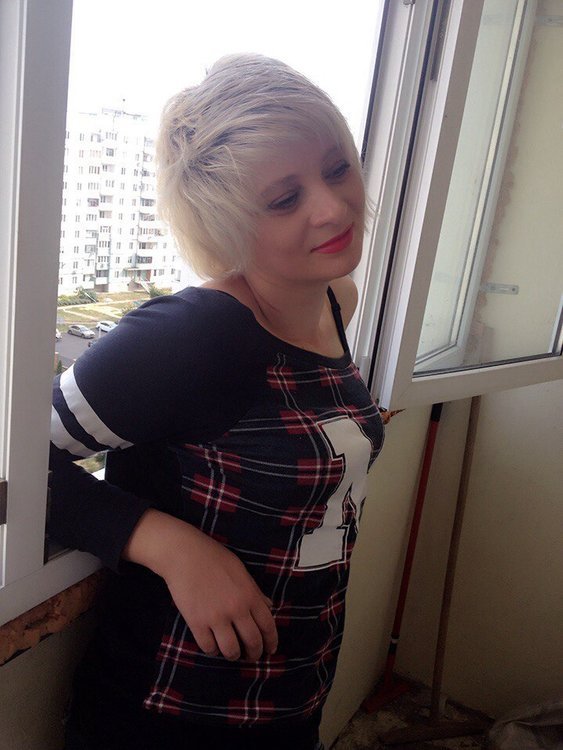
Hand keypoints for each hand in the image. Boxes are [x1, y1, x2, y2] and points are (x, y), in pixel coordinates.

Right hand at [123, 510, 277, 660]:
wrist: (184, 554)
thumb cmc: (214, 558)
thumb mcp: (241, 570)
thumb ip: (255, 591)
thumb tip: (269, 607)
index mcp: (249, 595)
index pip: (268, 626)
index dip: (271, 642)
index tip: (270, 650)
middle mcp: (236, 609)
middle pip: (252, 642)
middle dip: (254, 654)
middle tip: (251, 656)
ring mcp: (216, 617)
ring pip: (231, 650)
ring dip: (233, 655)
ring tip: (231, 652)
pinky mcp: (196, 623)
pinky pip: (208, 648)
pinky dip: (212, 650)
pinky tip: (213, 644)